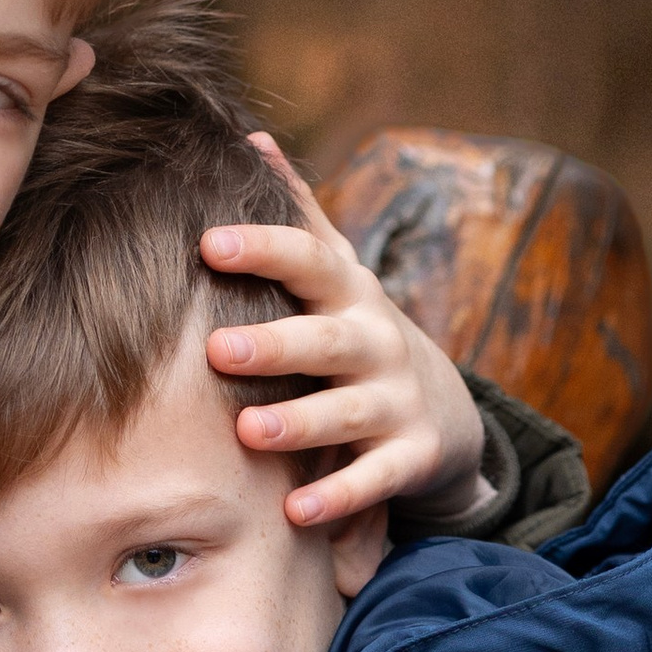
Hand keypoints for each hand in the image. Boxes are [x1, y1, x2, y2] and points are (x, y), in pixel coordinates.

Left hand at [204, 137, 487, 597]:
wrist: (443, 409)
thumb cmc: (356, 333)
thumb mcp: (336, 273)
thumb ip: (297, 213)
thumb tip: (249, 138)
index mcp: (347, 293)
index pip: (308, 260)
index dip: (262, 249)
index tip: (208, 242)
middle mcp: (374, 342)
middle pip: (324, 339)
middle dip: (274, 344)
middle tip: (214, 348)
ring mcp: (395, 402)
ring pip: (346, 413)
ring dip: (298, 422)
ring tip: (248, 432)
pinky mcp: (411, 459)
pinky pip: (374, 482)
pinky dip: (339, 499)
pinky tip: (297, 513)